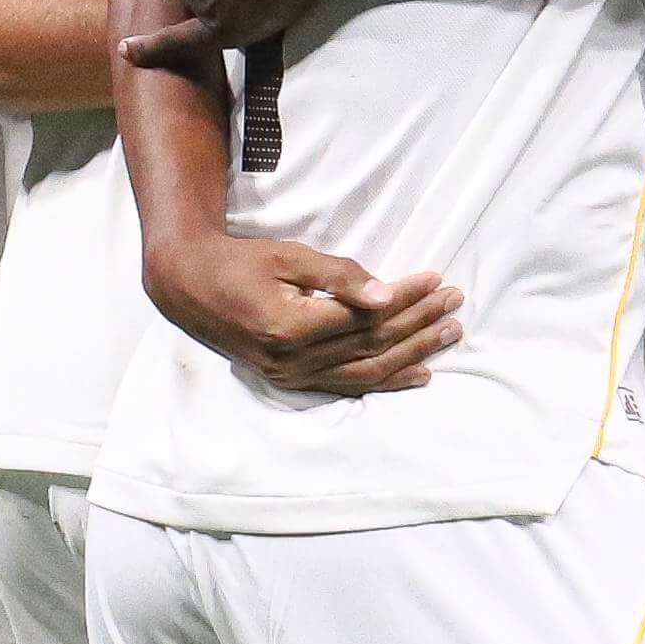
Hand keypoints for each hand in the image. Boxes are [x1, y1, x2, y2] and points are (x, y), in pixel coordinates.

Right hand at [148, 226, 462, 396]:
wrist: (190, 288)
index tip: (436, 280)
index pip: (365, 316)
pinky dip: (386, 380)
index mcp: (290, 326)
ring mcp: (291, 377)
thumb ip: (337, 275)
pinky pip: (348, 386)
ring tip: (449, 335)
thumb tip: (386, 294)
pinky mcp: (292, 382)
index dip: (406, 298)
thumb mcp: (287, 257)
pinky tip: (418, 374)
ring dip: (413, 354)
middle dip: (419, 323)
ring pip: (367, 369)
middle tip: (455, 303)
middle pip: (372, 344)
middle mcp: (292, 360)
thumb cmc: (240, 263)